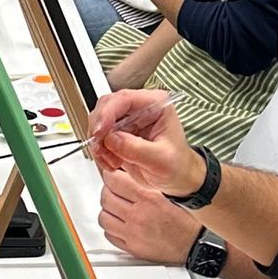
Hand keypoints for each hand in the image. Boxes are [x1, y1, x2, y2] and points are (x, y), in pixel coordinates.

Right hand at [89, 90, 204, 195]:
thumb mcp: (161, 160)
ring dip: (99, 143)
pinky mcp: (119, 132)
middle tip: (100, 148)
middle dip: (99, 128)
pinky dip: (100, 151)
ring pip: (99, 121)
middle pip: (107, 105)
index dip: (107, 113)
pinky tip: (113, 162)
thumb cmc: (178, 166)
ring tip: (112, 161)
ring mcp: (128, 120)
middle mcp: (140, 108)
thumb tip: (111, 139)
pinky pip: (99, 137)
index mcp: (156, 104)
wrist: (178, 179)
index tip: (99, 132)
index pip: (125, 99)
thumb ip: (136, 149)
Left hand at [99, 162, 201, 264]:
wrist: (198, 244)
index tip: (113, 176)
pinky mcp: (133, 248)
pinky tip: (119, 224)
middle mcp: (138, 215)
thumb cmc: (188, 218)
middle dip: (108, 191)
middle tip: (115, 191)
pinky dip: (111, 229)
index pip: (114, 180)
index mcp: (148, 197)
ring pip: (103, 217)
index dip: (111, 175)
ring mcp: (133, 233)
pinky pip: (109, 235)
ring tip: (116, 208)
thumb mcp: (170, 192)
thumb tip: (130, 169)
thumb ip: (148, 181)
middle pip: (106, 198)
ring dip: (108, 210)